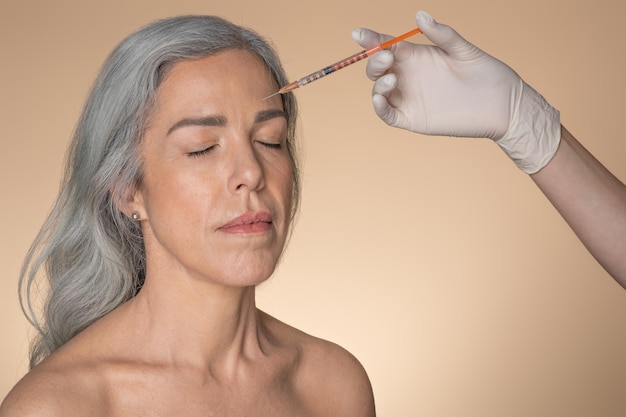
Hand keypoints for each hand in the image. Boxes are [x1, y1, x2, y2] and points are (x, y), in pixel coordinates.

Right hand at [352, 11, 560, 173]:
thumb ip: (441, 34)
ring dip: (377, 82)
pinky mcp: (411, 118)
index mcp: (417, 55)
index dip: (370, 38)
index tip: (358, 33)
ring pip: (379, 90)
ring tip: (393, 77)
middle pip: (377, 67)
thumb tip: (419, 16)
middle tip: (386, 57)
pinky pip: (388, 113)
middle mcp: (409, 75)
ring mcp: (408, 97)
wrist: (501, 105)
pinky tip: (381, 98)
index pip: (386, 44)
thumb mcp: (463, 49)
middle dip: (375, 61)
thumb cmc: (486, 73)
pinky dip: (379, 107)